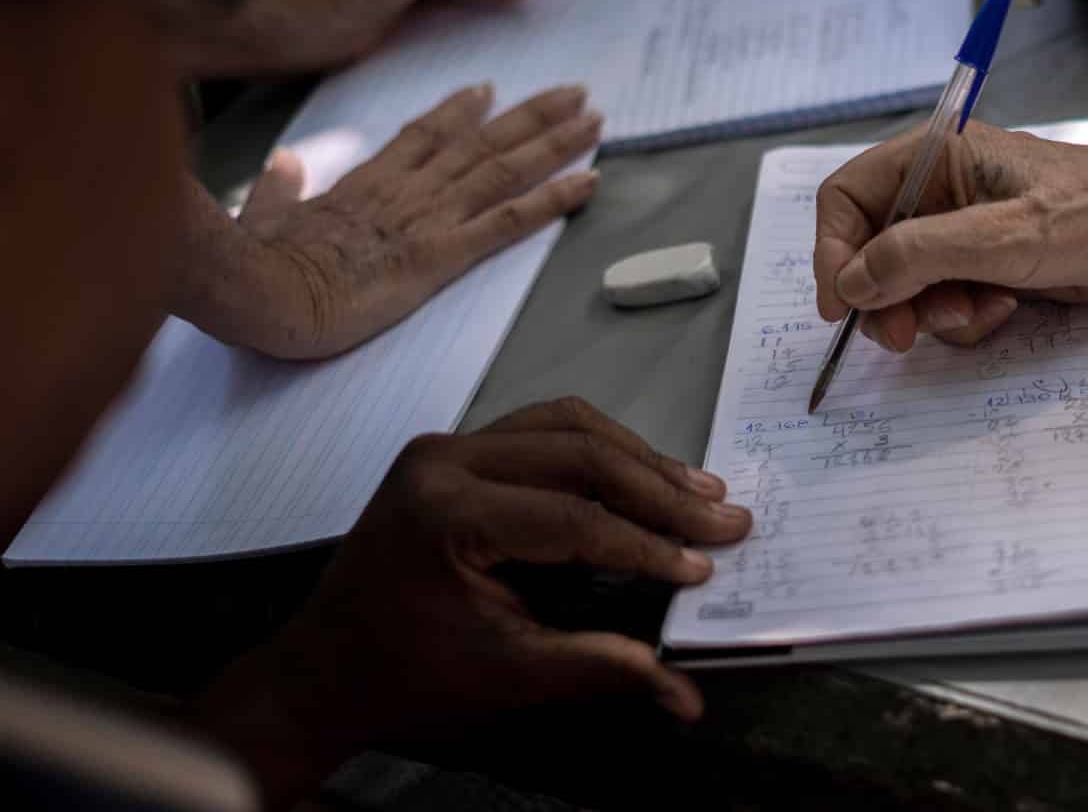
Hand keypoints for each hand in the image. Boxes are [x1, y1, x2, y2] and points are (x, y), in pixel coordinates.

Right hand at [175, 83, 599, 358]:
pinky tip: (589, 181)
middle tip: (573, 92)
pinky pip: (510, 220)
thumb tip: (283, 160)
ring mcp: (429, 217)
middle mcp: (407, 190)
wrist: (259, 290)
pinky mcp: (443, 253)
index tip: (488, 90)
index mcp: (365, 183)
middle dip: (531, 115)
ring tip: (595, 120)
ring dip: (556, 142)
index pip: (423, 137)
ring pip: (505, 168)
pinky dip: (555, 199)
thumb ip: (278, 187)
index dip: (460, 112)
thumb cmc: (254, 266)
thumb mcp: (261, 217)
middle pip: (481, 141)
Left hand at [193, 398, 751, 805]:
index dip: (647, 544)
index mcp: (448, 516)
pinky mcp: (453, 449)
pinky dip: (600, 449)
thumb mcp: (508, 676)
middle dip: (659, 490)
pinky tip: (643, 475)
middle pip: (578, 453)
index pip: (573, 519)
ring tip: (700, 489)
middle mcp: (444, 460)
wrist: (327, 666)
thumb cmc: (411, 675)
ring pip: (566, 425)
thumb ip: (599, 669)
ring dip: (638, 458)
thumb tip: (687, 697)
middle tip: (725, 516)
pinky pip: (541, 429)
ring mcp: (446, 446)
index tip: (706, 566)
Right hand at [814, 123, 1087, 351]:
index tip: (843, 306)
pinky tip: (1003, 310)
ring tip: (979, 314)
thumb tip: (852, 282)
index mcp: (935, 157)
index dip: (834, 251)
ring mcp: (965, 228)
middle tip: (908, 336)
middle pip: (870, 248)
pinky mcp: (990, 261)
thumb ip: (920, 256)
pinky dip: (964, 315)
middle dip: (886, 297)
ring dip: (930, 311)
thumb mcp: (1003, 237)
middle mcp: (941, 189)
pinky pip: (946, 297)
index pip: (847, 198)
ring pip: (906, 283)